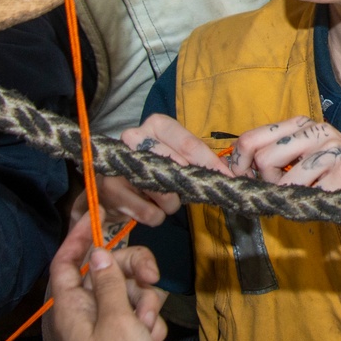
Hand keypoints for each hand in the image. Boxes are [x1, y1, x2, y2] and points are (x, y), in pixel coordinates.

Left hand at [46, 216, 172, 340]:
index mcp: (70, 309)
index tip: (99, 216)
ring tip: (148, 325)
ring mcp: (106, 329)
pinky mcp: (126, 340)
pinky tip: (152, 338)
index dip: (79, 238)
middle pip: (105, 272)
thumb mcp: (117, 319)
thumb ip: (108, 281)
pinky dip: (148, 322)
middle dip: (131, 271)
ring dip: (145, 302)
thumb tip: (97, 252)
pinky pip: (139, 313)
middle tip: (151, 274)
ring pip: (128, 291)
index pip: (65, 263)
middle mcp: (85, 315)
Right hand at [111, 113, 229, 223]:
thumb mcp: (175, 158)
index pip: (189, 144)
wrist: (114, 187)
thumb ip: (196, 161)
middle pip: (176, 167)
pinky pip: (149, 213)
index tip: (230, 179)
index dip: (211, 163)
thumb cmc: (152, 169)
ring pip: (164, 193)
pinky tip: (147, 207)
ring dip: (171, 204)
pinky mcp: (110, 189)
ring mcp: (121, 162)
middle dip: (188, 185)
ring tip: (162, 199)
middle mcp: (135, 136)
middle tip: (192, 193)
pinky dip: (155, 216)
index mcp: (156, 124)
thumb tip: (228, 172)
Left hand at [230, 116, 340, 193]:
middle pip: (262, 161)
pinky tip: (326, 201)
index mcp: (302, 123)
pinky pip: (307, 200)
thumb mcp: (306, 157)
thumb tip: (235, 169)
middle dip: (267, 184)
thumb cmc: (338, 176)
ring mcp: (331, 150)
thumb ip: (275, 157)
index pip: (251, 138)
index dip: (237, 163)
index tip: (240, 180)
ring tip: (311, 196)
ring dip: (291, 201)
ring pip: (284, 185)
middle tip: (284, 192)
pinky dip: (310, 209)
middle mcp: (316, 130)